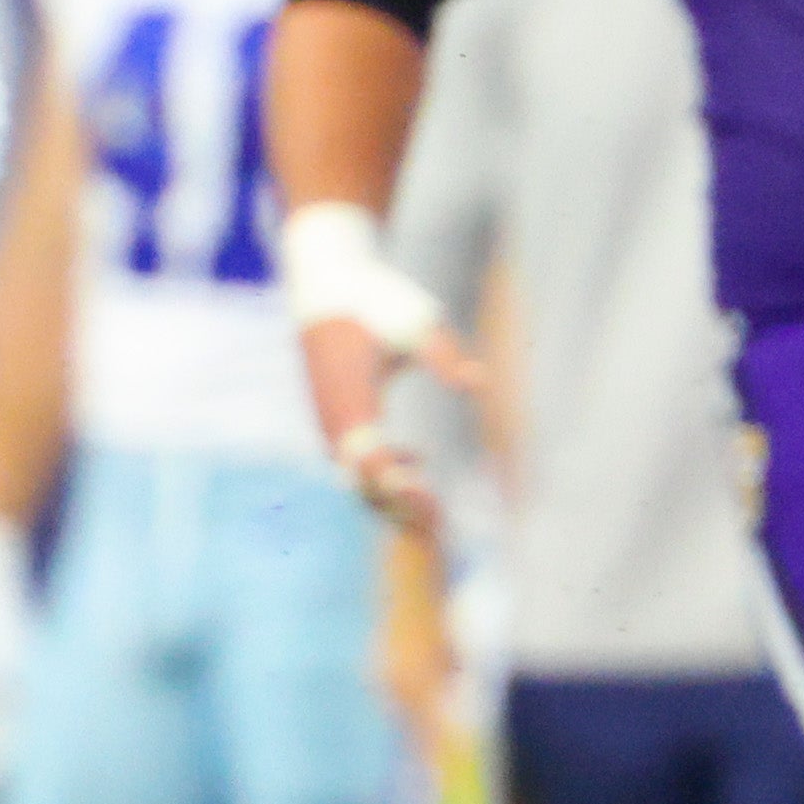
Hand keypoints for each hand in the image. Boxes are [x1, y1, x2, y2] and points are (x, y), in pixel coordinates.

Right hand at [282, 201, 479, 532]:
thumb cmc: (375, 297)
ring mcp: (329, 415)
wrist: (327, 279)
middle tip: (440, 523)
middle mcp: (333, 412)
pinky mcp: (334, 412)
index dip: (394, 484)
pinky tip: (418, 461)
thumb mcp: (417, 319)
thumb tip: (477, 383)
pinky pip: (351, 457)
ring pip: (352, 474)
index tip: (431, 497)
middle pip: (356, 479)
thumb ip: (443, 354)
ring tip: (434, 511)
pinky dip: (381, 473)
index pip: (365, 457)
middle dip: (394, 506)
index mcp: (349, 394)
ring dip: (388, 495)